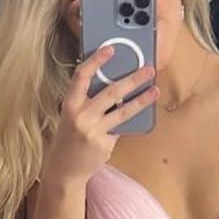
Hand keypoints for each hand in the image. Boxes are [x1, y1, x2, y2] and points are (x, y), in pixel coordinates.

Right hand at [44, 45, 157, 184]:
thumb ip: (87, 101)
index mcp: (70, 104)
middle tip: (148, 69)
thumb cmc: (69, 139)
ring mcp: (93, 131)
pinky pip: (121, 129)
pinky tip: (142, 114)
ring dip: (142, 99)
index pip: (81, 76)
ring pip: (123, 111)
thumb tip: (114, 87)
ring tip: (155, 90)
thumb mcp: (71, 116)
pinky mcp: (104, 144)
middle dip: (133, 79)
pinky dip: (130, 122)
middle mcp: (81, 116)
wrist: (63, 170)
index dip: (96, 60)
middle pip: (111, 92)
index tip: (110, 49)